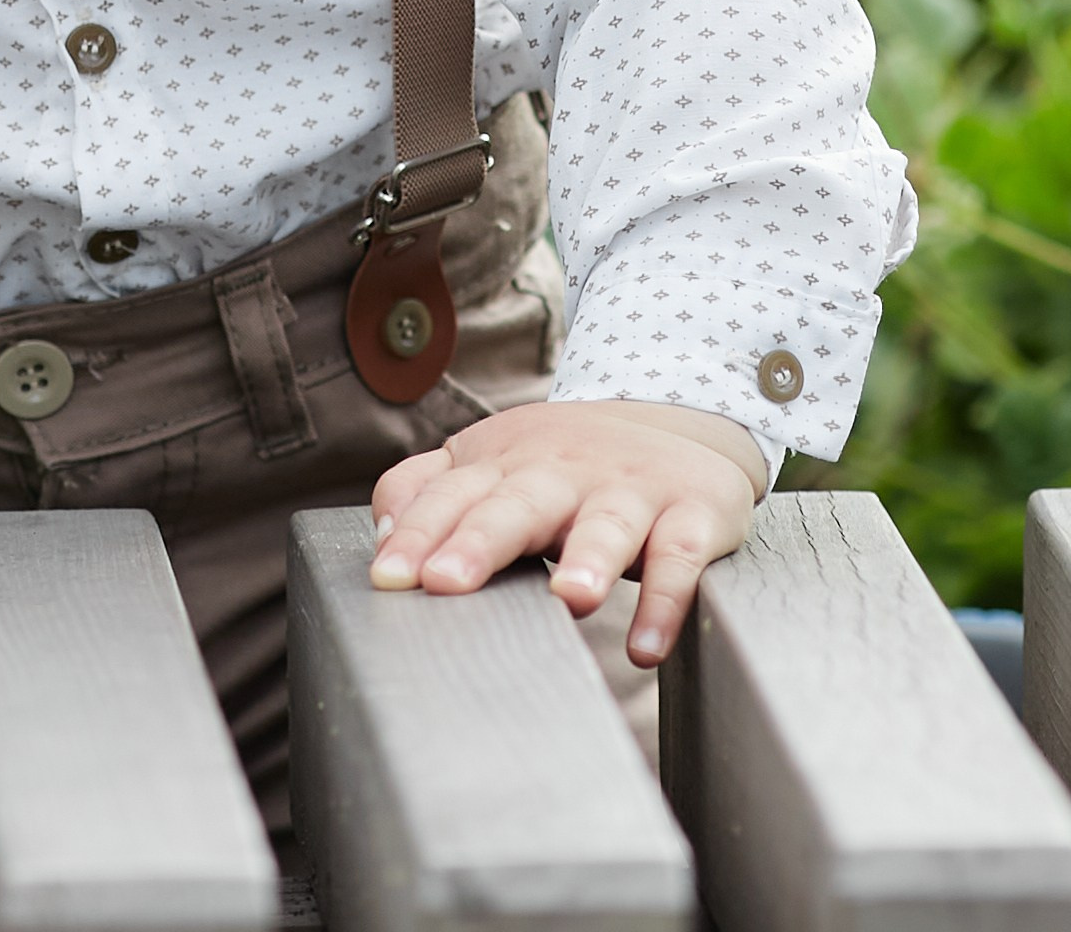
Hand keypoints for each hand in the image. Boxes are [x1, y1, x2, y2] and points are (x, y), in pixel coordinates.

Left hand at [369, 400, 761, 664]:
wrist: (677, 424)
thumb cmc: (565, 464)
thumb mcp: (493, 462)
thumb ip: (429, 489)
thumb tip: (380, 532)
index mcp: (507, 461)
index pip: (453, 494)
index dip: (418, 532)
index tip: (387, 576)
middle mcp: (564, 471)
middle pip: (518, 503)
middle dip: (482, 539)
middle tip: (446, 582)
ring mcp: (629, 490)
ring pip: (607, 523)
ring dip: (590, 559)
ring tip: (572, 599)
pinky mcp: (690, 514)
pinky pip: (680, 558)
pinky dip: (667, 601)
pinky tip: (646, 646)